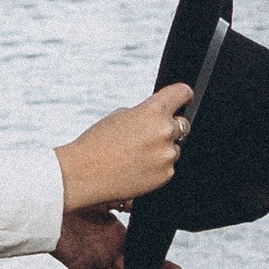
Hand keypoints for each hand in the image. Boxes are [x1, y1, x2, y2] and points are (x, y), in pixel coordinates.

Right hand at [55, 82, 190, 215]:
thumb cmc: (97, 143)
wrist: (84, 174)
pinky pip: (168, 167)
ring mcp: (167, 155)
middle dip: (170, 127)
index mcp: (153, 111)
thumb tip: (161, 117)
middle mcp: (165, 131)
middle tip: (148, 136)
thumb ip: (145, 113)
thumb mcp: (120, 116)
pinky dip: (156, 167)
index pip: (182, 93)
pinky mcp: (166, 175)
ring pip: (174, 148)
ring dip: (161, 150)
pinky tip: (136, 168)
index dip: (183, 95)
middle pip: (182, 124)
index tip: (184, 98)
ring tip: (135, 156)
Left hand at [55, 208, 185, 268]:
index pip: (142, 257)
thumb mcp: (114, 197)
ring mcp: (95, 261)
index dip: (161, 266)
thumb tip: (158, 209)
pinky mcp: (81, 268)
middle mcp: (107, 251)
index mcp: (116, 236)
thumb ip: (133, 204)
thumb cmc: (80, 193)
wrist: (53, 196)